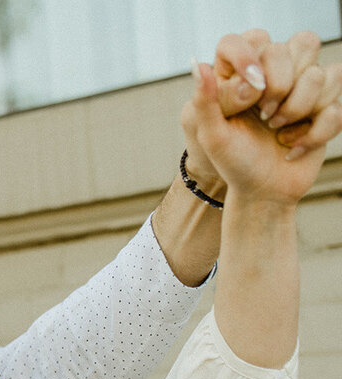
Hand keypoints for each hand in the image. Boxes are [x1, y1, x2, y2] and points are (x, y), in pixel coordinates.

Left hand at [184, 58, 341, 206]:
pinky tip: (294, 145)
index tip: (249, 93)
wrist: (263, 193)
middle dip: (280, 87)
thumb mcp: (212, 135)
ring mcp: (304, 89)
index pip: (255, 38)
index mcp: (243, 74)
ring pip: (321, 73)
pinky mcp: (326, 108)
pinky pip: (336, 104)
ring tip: (277, 130)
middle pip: (298, 46)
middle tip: (264, 115)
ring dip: (298, 109)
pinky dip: (315, 131)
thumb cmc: (233, 163)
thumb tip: (198, 65)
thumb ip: (206, 100)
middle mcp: (275, 74)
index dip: (253, 59)